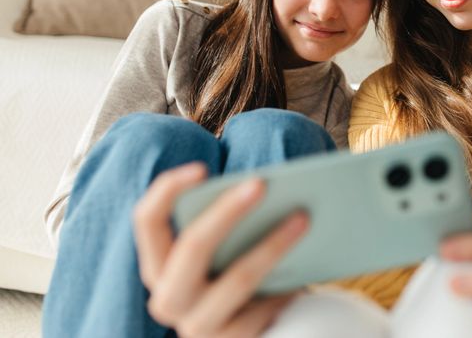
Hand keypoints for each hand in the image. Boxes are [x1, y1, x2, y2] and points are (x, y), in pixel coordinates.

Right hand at [132, 162, 307, 337]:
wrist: (257, 331)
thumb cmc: (238, 275)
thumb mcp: (223, 251)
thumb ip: (229, 225)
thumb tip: (263, 187)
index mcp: (159, 265)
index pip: (147, 221)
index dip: (168, 191)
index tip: (203, 167)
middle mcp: (168, 298)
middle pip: (192, 246)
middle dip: (227, 211)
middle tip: (262, 183)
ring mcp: (197, 326)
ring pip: (238, 278)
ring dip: (274, 244)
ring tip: (303, 217)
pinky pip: (263, 307)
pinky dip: (287, 284)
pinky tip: (306, 268)